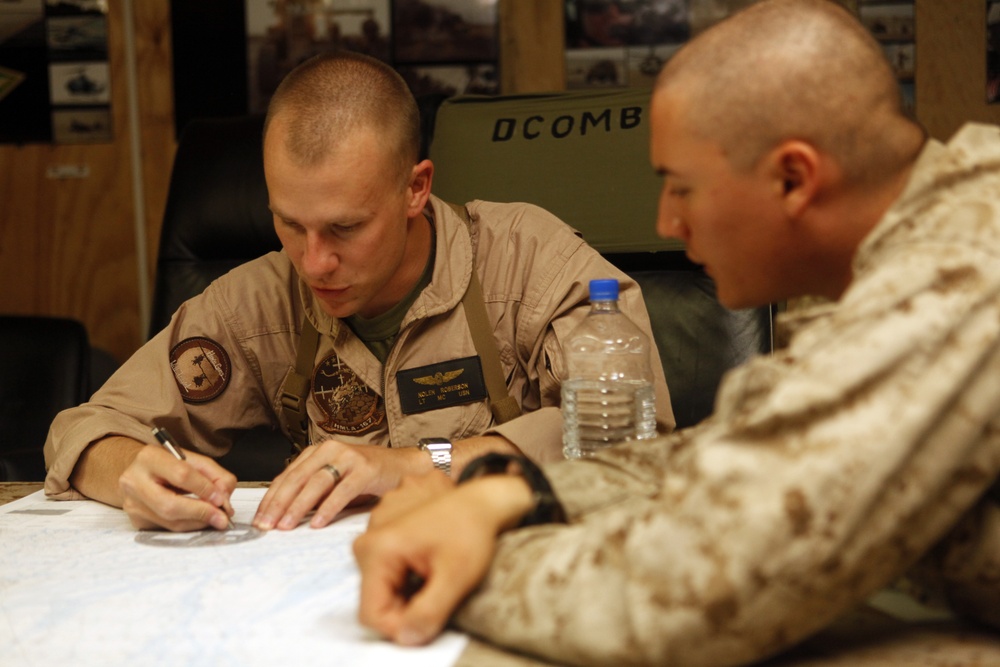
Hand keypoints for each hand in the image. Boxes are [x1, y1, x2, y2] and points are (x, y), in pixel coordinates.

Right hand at [118, 444, 235, 531]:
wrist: (137, 471)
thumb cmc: (167, 464)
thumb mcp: (192, 459)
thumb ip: (214, 474)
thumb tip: (224, 497)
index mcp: (149, 458)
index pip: (181, 475)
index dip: (204, 489)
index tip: (221, 499)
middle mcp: (134, 481)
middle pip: (170, 505)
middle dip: (201, 513)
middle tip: (222, 518)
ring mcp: (132, 504)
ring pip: (170, 522)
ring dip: (198, 523)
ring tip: (214, 518)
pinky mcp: (136, 520)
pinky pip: (167, 529)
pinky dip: (188, 526)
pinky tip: (197, 519)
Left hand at [253, 439, 421, 529]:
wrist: (403, 465)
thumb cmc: (367, 475)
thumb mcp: (334, 480)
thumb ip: (312, 491)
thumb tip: (283, 514)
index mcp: (318, 451)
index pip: (287, 475)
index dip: (271, 498)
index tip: (259, 517)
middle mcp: (331, 450)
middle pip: (297, 478)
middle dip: (278, 504)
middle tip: (266, 524)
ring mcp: (349, 458)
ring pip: (316, 483)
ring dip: (298, 507)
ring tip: (286, 525)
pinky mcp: (366, 469)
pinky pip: (342, 491)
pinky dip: (328, 508)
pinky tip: (317, 522)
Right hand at [354, 475, 535, 644]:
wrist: (480, 500)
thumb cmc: (471, 530)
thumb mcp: (456, 576)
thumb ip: (429, 612)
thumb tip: (406, 638)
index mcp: (378, 550)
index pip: (372, 614)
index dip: (402, 627)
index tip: (432, 617)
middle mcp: (367, 545)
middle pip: (376, 604)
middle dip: (407, 610)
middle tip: (441, 592)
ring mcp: (373, 543)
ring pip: (383, 594)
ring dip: (410, 598)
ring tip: (438, 577)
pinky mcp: (382, 544)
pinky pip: (388, 580)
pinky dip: (409, 585)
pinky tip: (431, 570)